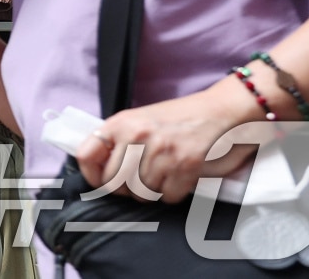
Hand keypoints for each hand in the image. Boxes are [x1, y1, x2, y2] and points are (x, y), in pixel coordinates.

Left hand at [73, 87, 258, 203]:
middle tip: (142, 182)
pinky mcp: (185, 166)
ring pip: (141, 193)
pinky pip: (167, 197)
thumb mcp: (140, 120)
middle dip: (127, 189)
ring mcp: (161, 151)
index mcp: (120, 123)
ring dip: (153, 191)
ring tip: (164, 175)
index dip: (92, 176)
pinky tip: (181, 178)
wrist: (223, 111)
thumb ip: (119, 141)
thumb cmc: (181, 118)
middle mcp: (136, 136)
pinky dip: (174, 193)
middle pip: (114, 183)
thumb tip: (100, 170)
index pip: (85, 156)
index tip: (103, 182)